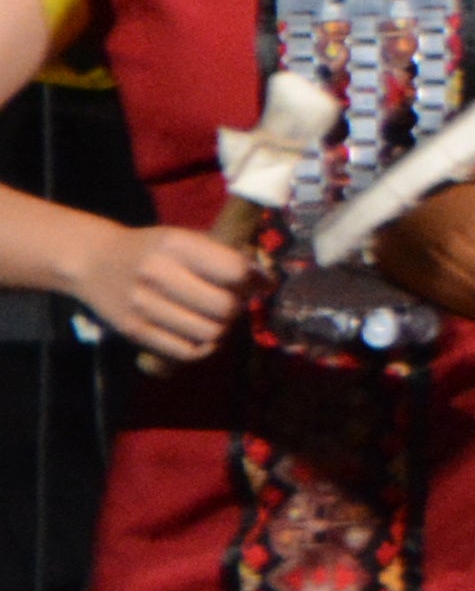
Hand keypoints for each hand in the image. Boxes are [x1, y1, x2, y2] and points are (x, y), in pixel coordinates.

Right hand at [67, 226, 263, 366]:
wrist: (92, 261)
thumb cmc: (151, 249)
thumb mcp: (184, 238)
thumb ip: (223, 256)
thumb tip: (267, 281)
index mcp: (176, 245)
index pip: (234, 271)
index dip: (253, 280)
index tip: (256, 283)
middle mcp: (158, 274)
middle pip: (225, 308)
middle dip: (237, 307)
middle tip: (232, 302)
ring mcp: (144, 306)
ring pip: (210, 334)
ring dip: (221, 329)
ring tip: (214, 317)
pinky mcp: (135, 331)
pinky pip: (187, 352)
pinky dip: (203, 347)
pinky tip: (200, 335)